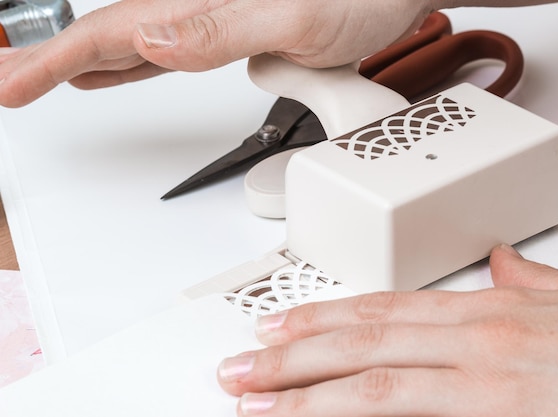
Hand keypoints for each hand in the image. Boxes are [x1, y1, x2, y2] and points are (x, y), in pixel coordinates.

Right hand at [0, 0, 435, 106]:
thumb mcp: (295, 19)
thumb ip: (222, 29)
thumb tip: (153, 43)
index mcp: (199, 0)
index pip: (109, 30)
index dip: (52, 57)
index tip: (12, 85)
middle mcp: (197, 4)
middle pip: (107, 31)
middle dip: (50, 59)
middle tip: (8, 84)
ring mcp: (210, 16)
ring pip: (131, 41)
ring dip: (83, 63)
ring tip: (42, 79)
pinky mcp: (227, 29)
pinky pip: (164, 50)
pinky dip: (129, 65)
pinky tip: (112, 74)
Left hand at [217, 244, 557, 415]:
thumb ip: (534, 284)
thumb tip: (502, 266)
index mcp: (494, 312)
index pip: (383, 308)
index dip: (323, 317)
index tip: (278, 325)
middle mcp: (482, 346)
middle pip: (364, 345)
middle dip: (293, 358)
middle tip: (241, 369)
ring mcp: (492, 391)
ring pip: (378, 391)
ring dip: (310, 399)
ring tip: (258, 406)